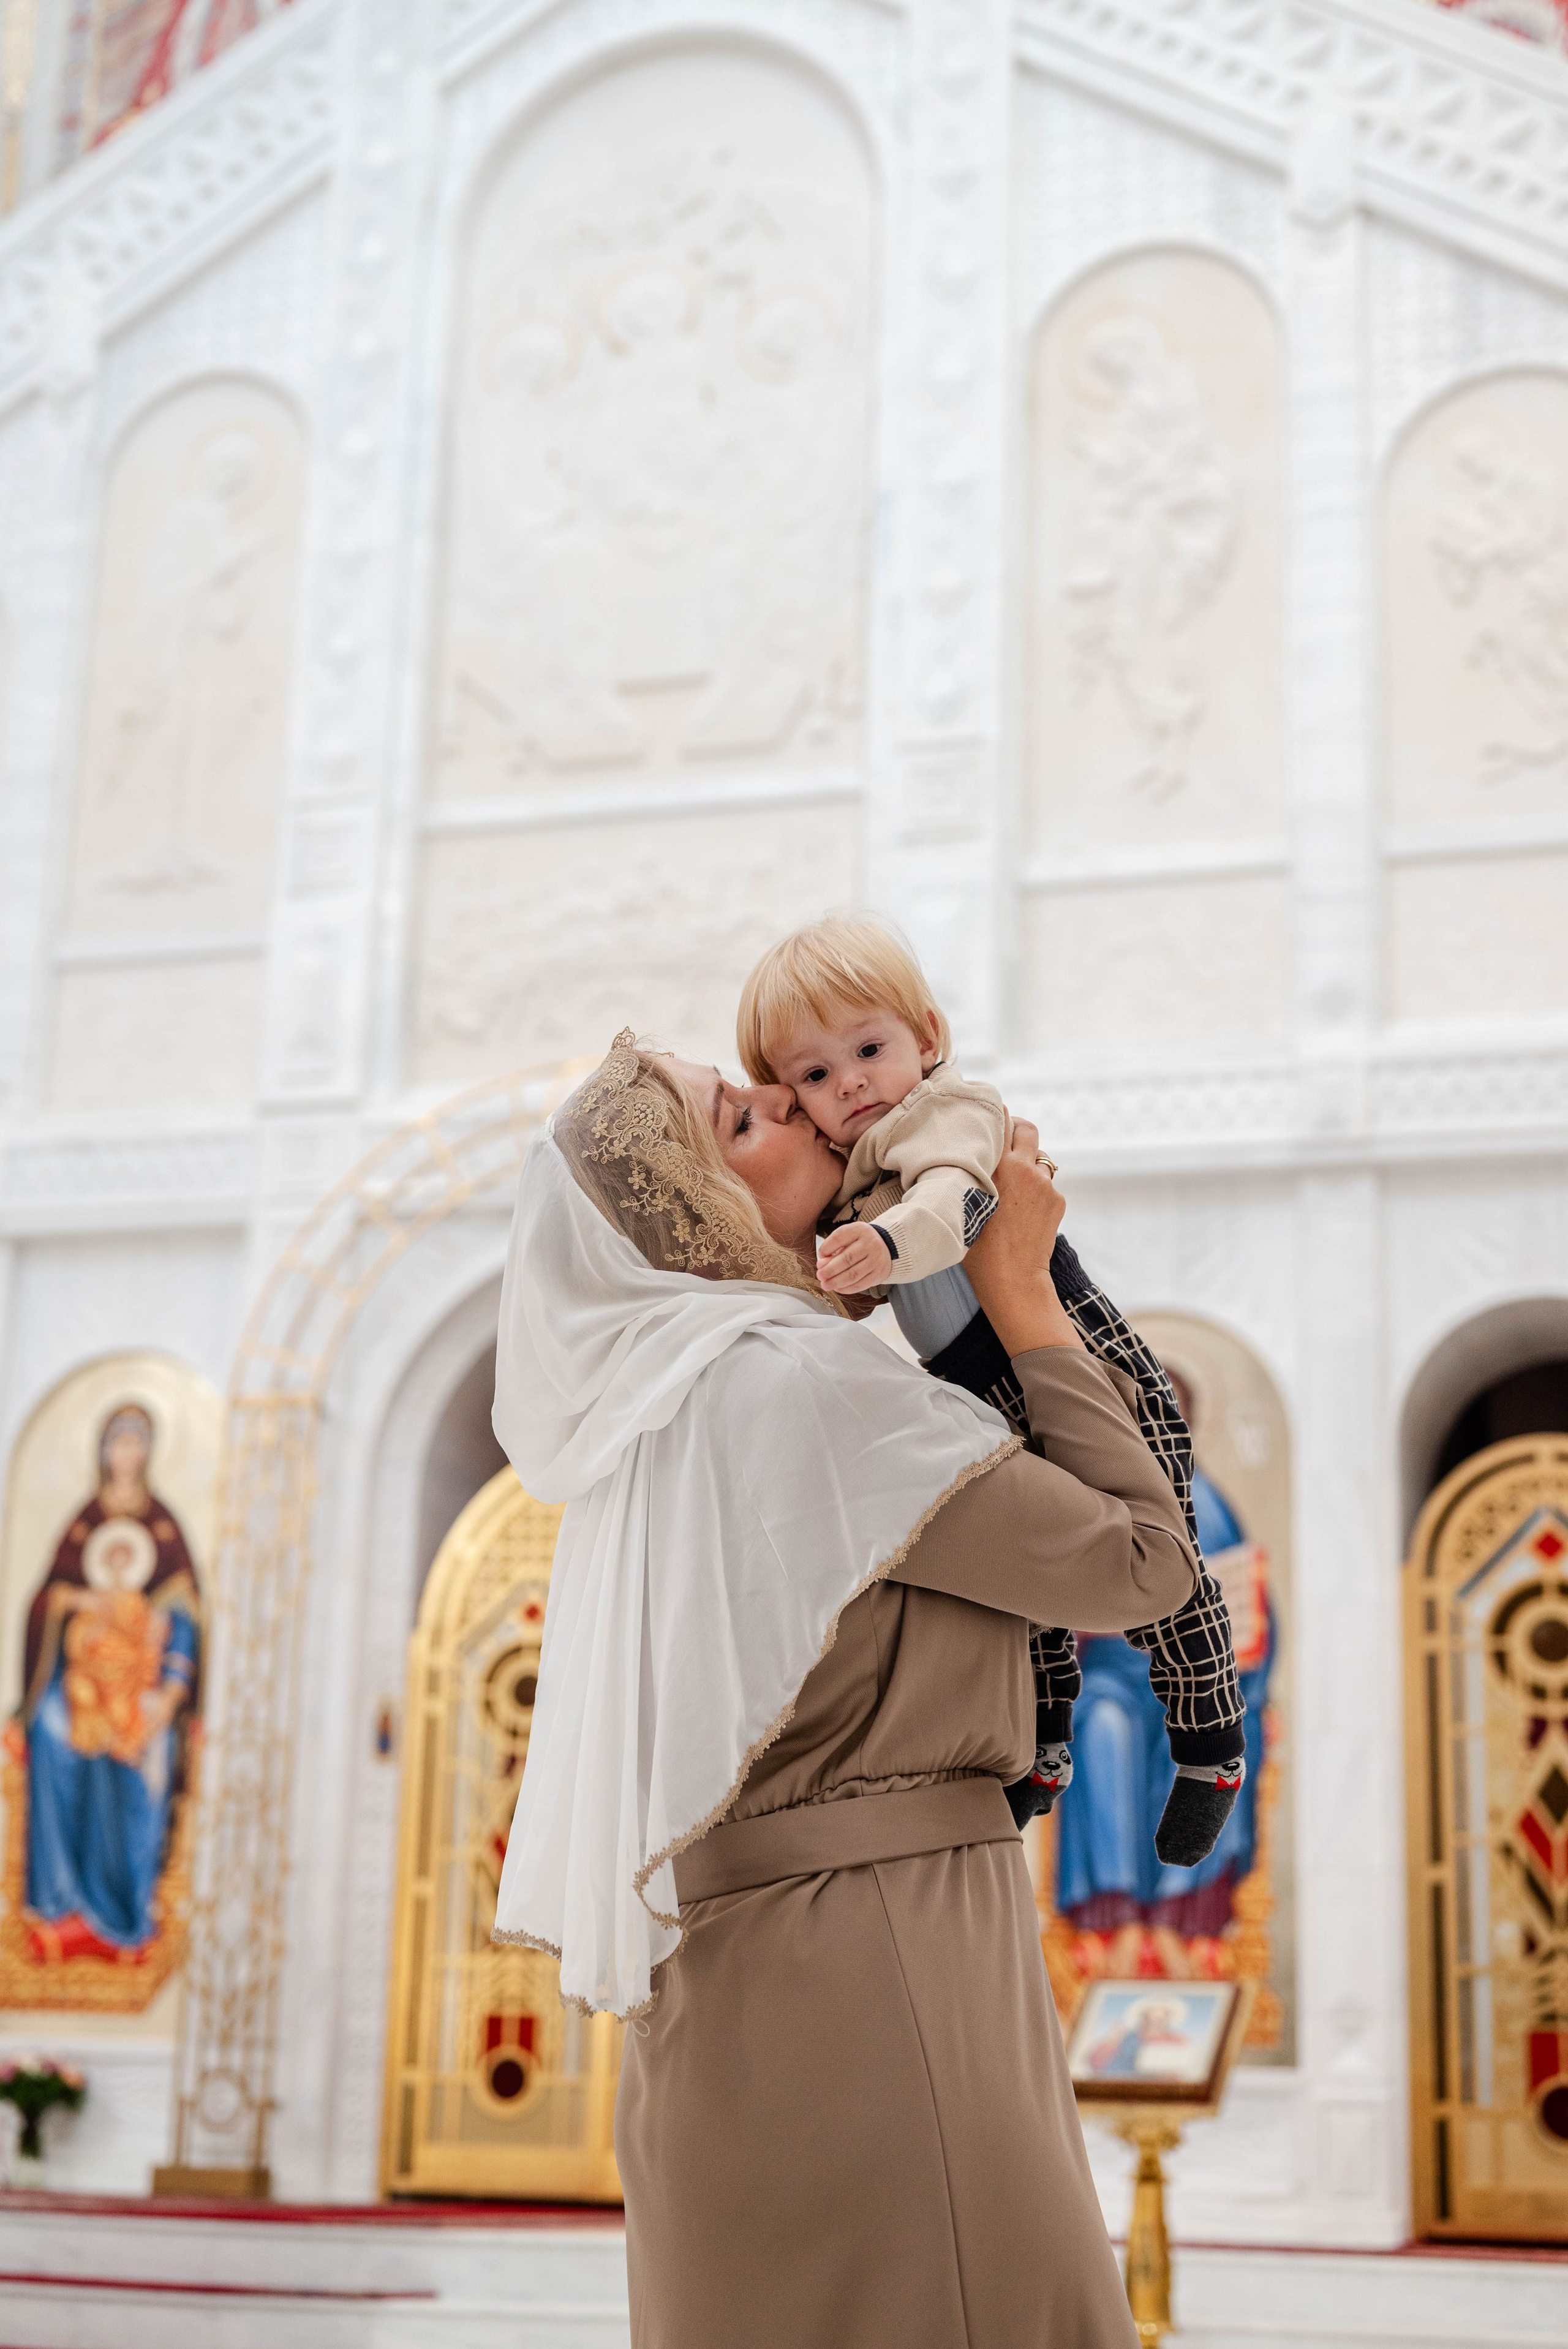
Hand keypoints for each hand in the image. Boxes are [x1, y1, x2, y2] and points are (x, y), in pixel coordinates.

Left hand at [816, 1223, 892, 1294]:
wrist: (887, 1246)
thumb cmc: (860, 1242)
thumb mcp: (848, 1237)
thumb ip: (834, 1249)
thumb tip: (821, 1265)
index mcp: (859, 1230)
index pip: (838, 1238)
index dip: (826, 1248)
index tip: (819, 1256)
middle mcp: (870, 1244)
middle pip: (846, 1259)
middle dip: (830, 1270)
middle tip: (820, 1275)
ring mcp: (876, 1260)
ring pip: (853, 1274)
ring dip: (836, 1282)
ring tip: (825, 1285)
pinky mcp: (878, 1274)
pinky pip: (860, 1284)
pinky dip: (846, 1288)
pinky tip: (837, 1288)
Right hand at [964, 1120, 1079, 1357]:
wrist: (1012, 1279)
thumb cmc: (978, 1248)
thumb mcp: (964, 1204)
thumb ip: (972, 1175)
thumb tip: (969, 1157)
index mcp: (998, 1166)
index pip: (1001, 1121)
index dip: (994, 1117)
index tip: (986, 1119)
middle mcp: (1025, 1169)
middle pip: (1028, 1128)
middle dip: (1017, 1130)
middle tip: (1005, 1140)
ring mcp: (1046, 1184)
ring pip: (1039, 1158)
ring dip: (1028, 1163)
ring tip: (1013, 1184)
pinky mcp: (1058, 1200)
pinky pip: (1047, 1184)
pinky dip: (1037, 1190)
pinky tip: (1023, 1211)